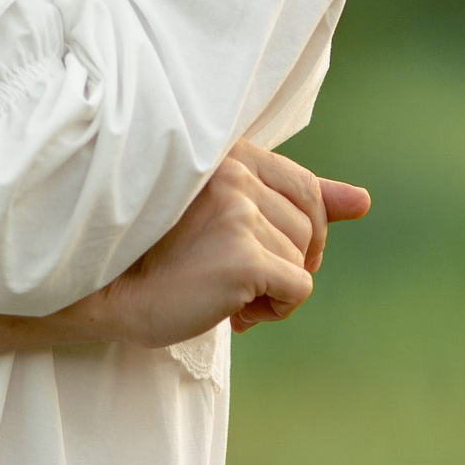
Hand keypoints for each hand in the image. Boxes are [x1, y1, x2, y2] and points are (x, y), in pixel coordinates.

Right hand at [89, 141, 370, 348]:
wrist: (100, 291)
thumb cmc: (156, 253)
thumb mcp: (225, 214)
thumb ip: (293, 200)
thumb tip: (364, 201)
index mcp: (227, 152)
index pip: (304, 187)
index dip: (298, 231)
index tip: (258, 254)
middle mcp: (234, 173)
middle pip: (307, 227)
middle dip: (286, 262)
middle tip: (236, 279)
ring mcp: (238, 211)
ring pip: (302, 260)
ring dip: (274, 289)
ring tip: (223, 293)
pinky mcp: (244, 255)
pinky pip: (298, 288)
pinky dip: (275, 310)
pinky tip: (232, 312)